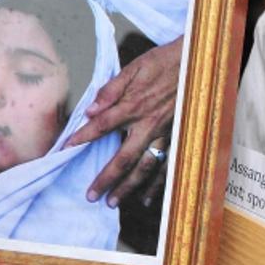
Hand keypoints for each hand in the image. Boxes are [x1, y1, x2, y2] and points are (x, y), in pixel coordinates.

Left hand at [68, 37, 183, 207]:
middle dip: (106, 179)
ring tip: (113, 202)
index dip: (82, 138)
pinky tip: (148, 197)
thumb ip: (111, 90)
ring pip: (145, 167)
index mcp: (134, 106)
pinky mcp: (179, 136)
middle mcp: (149, 125)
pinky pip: (167, 164)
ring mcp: (166, 133)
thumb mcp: (135, 68)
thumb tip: (91, 110)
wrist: (198, 62)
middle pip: (124, 158)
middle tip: (91, 196)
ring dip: (129, 187)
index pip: (101, 127)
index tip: (66, 149)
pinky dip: (158, 183)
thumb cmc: (165, 62)